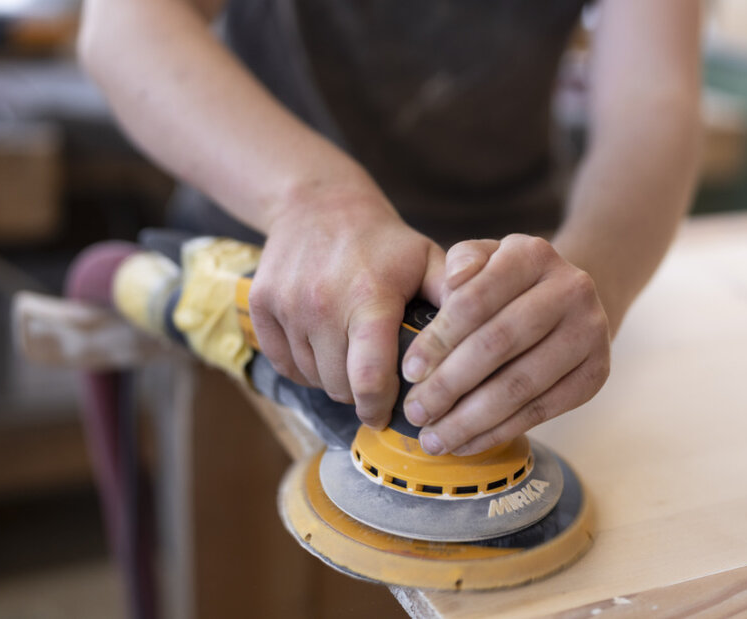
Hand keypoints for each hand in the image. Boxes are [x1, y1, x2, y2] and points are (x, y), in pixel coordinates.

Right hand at [248, 189, 445, 426]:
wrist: (317, 203)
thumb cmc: (383, 242)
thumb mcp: (428, 259)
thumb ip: (457, 298)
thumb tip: (486, 338)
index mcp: (369, 296)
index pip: (368, 376)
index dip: (379, 407)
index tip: (387, 415)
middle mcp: (321, 302)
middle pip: (340, 386)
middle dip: (361, 393)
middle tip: (377, 379)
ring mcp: (286, 305)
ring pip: (312, 378)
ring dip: (333, 379)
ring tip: (352, 355)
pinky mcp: (259, 307)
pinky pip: (284, 364)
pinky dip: (305, 367)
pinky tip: (324, 346)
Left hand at [400, 234, 610, 455]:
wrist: (569, 303)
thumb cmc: (508, 284)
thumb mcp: (485, 258)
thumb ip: (462, 263)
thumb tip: (450, 286)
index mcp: (534, 254)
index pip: (475, 300)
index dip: (438, 339)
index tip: (408, 372)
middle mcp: (571, 289)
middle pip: (498, 345)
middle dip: (449, 385)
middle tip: (415, 412)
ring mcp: (590, 333)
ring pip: (519, 386)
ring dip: (470, 419)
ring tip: (434, 438)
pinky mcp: (595, 374)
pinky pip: (540, 410)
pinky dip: (498, 432)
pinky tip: (466, 443)